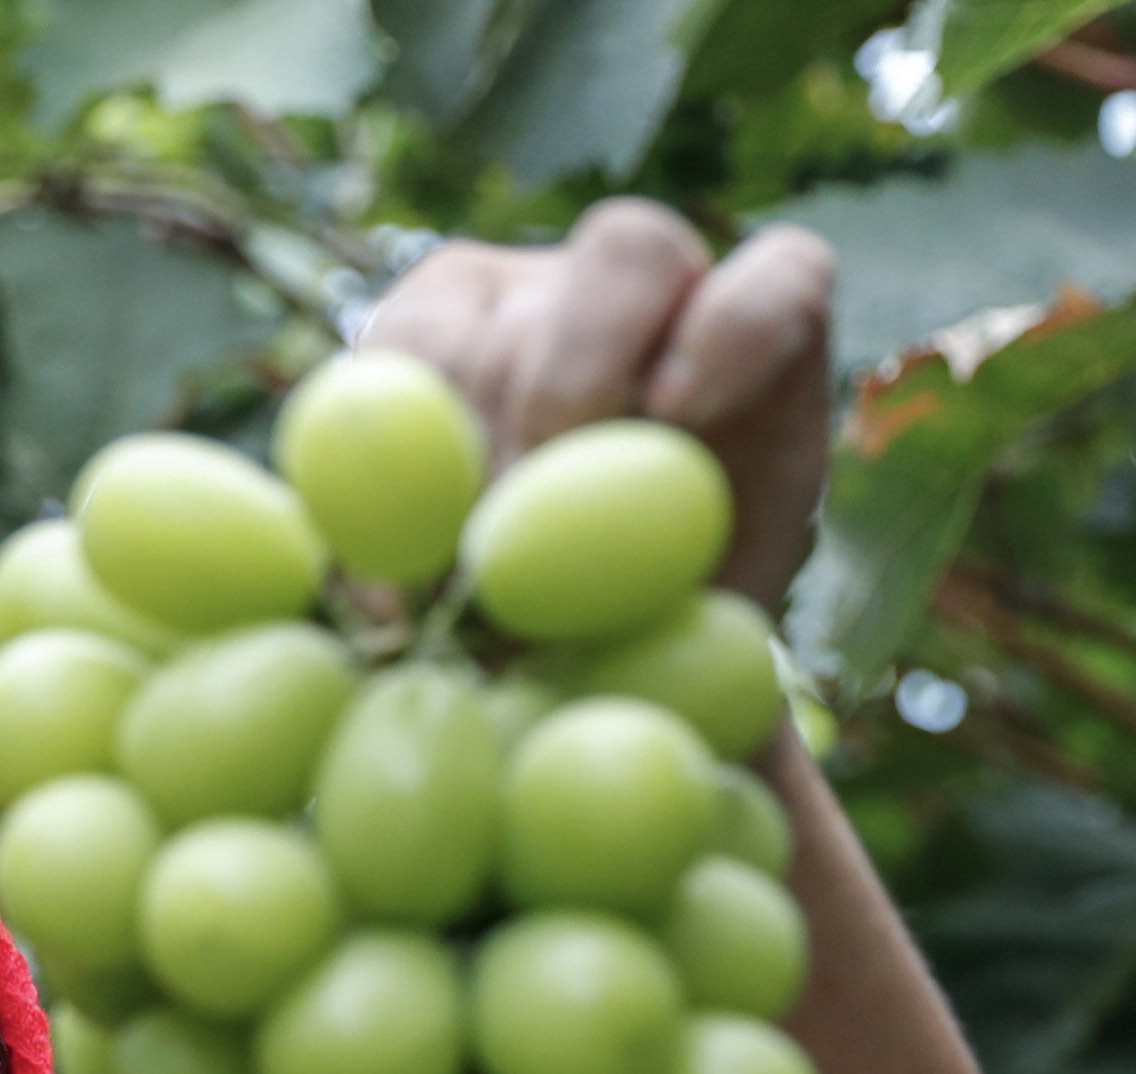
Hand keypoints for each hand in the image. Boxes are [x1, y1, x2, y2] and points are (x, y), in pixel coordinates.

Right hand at [360, 200, 836, 615]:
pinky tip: (368, 589)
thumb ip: (705, 638)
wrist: (559, 650)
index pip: (776, 282)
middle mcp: (646, 285)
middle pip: (621, 267)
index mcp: (760, 342)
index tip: (676, 422)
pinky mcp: (405, 337)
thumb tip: (688, 745)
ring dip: (448, 457)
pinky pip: (370, 378)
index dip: (733, 332)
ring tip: (436, 597)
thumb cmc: (654, 642)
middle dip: (563, 396)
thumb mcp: (704, 637)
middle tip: (514, 540)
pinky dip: (359, 483)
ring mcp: (517, 292)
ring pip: (476, 315)